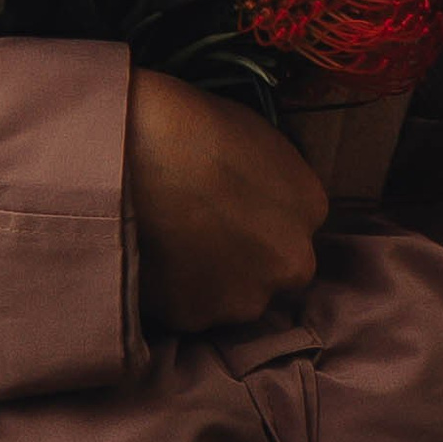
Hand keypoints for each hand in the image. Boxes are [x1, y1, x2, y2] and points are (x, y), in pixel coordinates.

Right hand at [125, 67, 328, 334]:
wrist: (133, 149)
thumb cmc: (191, 124)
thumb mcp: (257, 136)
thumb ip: (273, 181)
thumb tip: (261, 196)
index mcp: (309, 209)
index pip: (296, 225)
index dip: (261, 217)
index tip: (231, 207)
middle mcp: (291, 263)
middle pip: (272, 267)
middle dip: (245, 256)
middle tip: (201, 229)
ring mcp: (244, 297)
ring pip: (232, 296)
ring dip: (211, 279)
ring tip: (171, 242)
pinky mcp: (196, 317)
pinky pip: (188, 307)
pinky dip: (173, 290)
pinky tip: (152, 256)